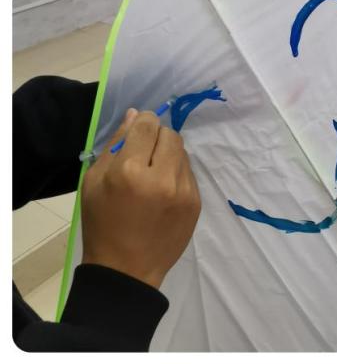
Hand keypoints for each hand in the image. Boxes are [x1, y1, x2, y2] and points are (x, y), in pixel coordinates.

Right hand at [81, 108, 200, 289]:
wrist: (126, 270)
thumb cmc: (103, 224)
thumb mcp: (94, 183)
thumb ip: (115, 145)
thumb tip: (136, 114)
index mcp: (130, 172)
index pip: (148, 125)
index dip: (142, 123)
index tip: (138, 133)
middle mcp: (162, 178)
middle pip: (170, 134)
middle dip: (156, 138)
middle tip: (143, 156)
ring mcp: (184, 191)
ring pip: (183, 151)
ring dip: (168, 155)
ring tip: (152, 176)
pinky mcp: (196, 202)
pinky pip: (189, 172)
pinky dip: (177, 173)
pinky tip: (162, 191)